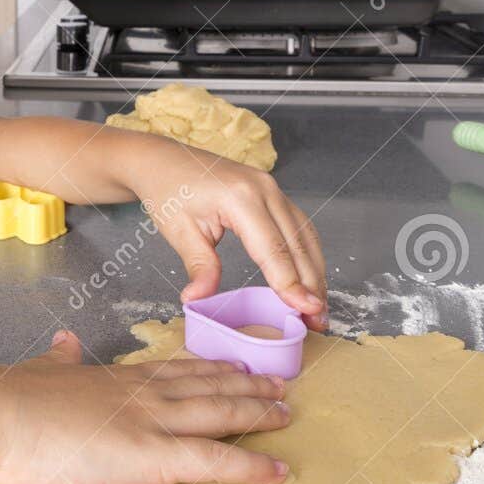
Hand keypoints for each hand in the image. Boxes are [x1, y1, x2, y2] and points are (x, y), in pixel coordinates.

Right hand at [0, 330, 290, 483]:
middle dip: (248, 385)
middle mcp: (145, 393)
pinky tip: (277, 470)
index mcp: (118, 378)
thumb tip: (64, 341)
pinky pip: (215, 460)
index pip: (176, 369)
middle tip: (279, 383)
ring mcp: (153, 422)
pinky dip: (250, 465)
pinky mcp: (153, 456)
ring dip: (258, 413)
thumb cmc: (12, 399)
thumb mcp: (42, 370)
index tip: (235, 364)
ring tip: (286, 412)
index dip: (211, 367)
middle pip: (209, 386)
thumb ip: (60, 359)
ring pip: (221, 413)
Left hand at [128, 140, 327, 327]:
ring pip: (305, 236)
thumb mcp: (179, 231)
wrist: (165, 161)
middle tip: (318, 322)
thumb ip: (198, 266)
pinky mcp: (273, 193)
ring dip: (315, 273)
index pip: (273, 250)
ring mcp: (272, 188)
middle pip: (297, 245)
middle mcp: (265, 189)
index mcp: (241, 198)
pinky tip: (310, 278)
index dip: (291, 284)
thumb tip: (198, 300)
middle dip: (311, 286)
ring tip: (318, 309)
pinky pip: (299, 226)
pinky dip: (308, 255)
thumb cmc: (169, 192)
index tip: (306, 311)